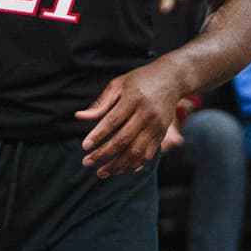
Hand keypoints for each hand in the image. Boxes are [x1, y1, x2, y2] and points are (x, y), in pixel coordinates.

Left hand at [77, 62, 182, 178]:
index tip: (84, 146)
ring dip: (118, 165)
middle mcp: (147, 114)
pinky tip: (120, 170)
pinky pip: (148, 155)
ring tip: (101, 172)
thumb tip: (79, 117)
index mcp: (133, 99)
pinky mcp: (162, 134)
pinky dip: (133, 165)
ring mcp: (156, 126)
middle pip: (124, 140)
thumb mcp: (118, 85)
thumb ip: (100, 103)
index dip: (98, 135)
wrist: (172, 79)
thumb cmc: (139, 80)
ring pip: (136, 152)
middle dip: (104, 154)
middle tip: (86, 163)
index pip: (113, 121)